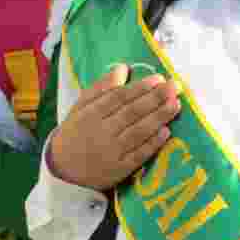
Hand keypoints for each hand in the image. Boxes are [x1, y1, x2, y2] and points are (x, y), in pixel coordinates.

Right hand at [48, 64, 180, 190]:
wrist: (63, 170)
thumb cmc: (75, 133)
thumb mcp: (80, 107)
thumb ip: (100, 88)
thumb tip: (122, 68)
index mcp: (90, 114)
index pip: (118, 98)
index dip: (140, 88)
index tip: (158, 78)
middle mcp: (101, 132)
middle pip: (132, 113)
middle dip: (155, 98)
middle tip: (174, 87)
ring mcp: (111, 152)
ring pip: (138, 132)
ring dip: (159, 118)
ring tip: (176, 105)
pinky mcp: (119, 170)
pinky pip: (139, 155)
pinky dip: (153, 144)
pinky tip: (166, 132)